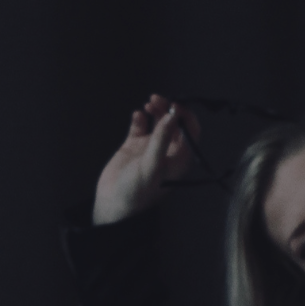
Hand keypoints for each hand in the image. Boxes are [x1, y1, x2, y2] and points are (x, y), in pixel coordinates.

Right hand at [92, 94, 200, 224]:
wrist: (114, 205)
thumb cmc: (137, 192)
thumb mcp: (152, 166)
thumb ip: (161, 140)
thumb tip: (172, 115)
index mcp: (179, 159)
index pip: (191, 132)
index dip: (185, 116)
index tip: (174, 105)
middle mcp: (167, 152)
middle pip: (174, 123)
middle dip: (167, 108)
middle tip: (156, 99)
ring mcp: (150, 148)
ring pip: (158, 121)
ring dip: (155, 110)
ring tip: (147, 104)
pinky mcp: (134, 147)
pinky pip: (140, 126)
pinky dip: (139, 118)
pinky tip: (137, 116)